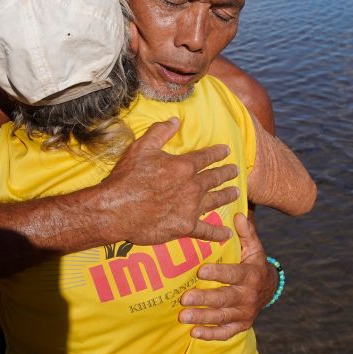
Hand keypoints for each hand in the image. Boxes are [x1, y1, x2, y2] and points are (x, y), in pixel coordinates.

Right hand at [98, 118, 238, 244]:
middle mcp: (192, 186)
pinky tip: (226, 233)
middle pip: (214, 178)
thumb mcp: (141, 148)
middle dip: (226, 173)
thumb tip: (175, 120)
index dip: (217, 153)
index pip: (205, 157)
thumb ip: (160, 132)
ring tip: (236, 193)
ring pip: (215, 201)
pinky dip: (217, 233)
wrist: (116, 209)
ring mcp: (191, 208)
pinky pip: (205, 230)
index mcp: (183, 166)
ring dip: (226, 196)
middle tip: (235, 171)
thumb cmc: (127, 177)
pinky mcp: (185, 227)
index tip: (226, 151)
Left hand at [177, 212, 276, 340]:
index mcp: (250, 275)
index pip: (233, 274)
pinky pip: (225, 333)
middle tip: (184, 299)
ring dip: (202, 318)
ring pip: (222, 317)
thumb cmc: (254, 264)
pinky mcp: (241, 326)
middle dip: (204, 299)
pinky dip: (210, 335)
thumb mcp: (254, 248)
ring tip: (183, 316)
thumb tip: (238, 214)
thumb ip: (246, 232)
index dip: (218, 273)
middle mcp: (247, 296)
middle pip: (224, 299)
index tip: (200, 271)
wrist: (269, 289)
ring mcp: (244, 313)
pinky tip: (194, 333)